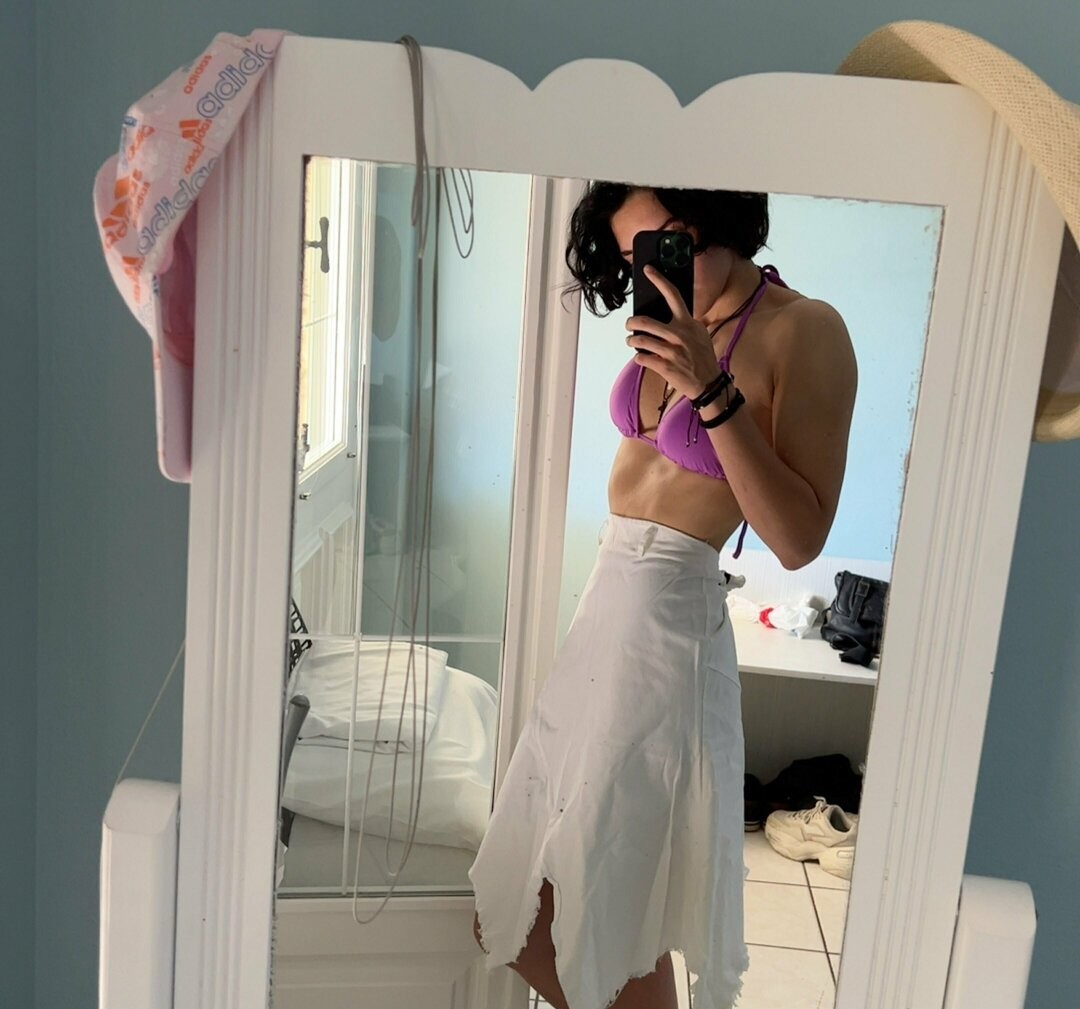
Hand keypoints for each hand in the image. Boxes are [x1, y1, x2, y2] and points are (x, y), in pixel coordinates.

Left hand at [625, 265, 720, 399]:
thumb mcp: (699, 334)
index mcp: (688, 323)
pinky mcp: (665, 366)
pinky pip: (641, 358)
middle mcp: (679, 334)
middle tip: (629, 325)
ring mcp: (672, 351)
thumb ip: (685, 323)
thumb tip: (667, 315)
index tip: (648, 270)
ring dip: (631, 341)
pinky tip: (642, 358)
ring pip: (640, 340)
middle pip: (645, 321)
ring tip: (631, 341)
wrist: (708, 383)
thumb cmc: (702, 357)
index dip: (659, 280)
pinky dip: (639, 358)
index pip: (673, 295)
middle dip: (631, 323)